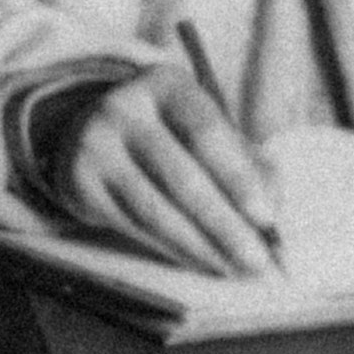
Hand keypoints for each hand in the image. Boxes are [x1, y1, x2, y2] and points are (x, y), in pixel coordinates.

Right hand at [22, 61, 283, 276]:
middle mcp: (124, 109)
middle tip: (257, 260)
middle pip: (182, 178)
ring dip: (200, 246)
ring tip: (232, 268)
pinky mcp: (80, 183)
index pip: (207, 134)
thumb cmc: (166, 132)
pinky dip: (171, 249)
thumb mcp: (201, 127)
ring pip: (155, 210)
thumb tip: (273, 207)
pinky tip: (198, 261)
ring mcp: (96, 145)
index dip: (239, 178)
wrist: (88, 131)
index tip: (267, 217)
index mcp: (165, 84)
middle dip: (224, 225)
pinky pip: (133, 225)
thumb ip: (242, 160)